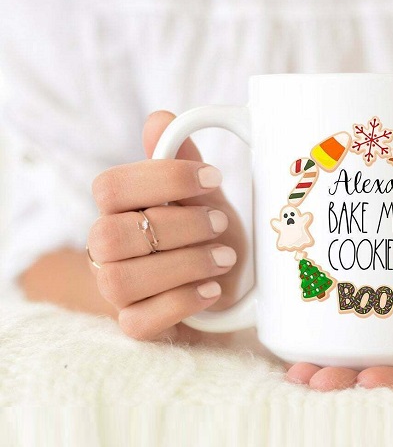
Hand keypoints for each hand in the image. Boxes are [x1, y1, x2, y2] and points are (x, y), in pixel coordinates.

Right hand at [88, 110, 246, 342]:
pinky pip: (138, 323)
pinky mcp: (136, 326)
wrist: (230, 290)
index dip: (163, 179)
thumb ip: (183, 164)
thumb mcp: (206, 199)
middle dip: (177, 226)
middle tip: (220, 224)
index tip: (214, 177)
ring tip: (224, 258)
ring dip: (183, 265)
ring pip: (121, 281)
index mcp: (119, 212)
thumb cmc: (210, 238)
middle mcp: (108, 252)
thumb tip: (160, 119)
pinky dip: (181, 303)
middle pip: (111, 235)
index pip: (110, 188)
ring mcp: (118, 293)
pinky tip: (213, 290)